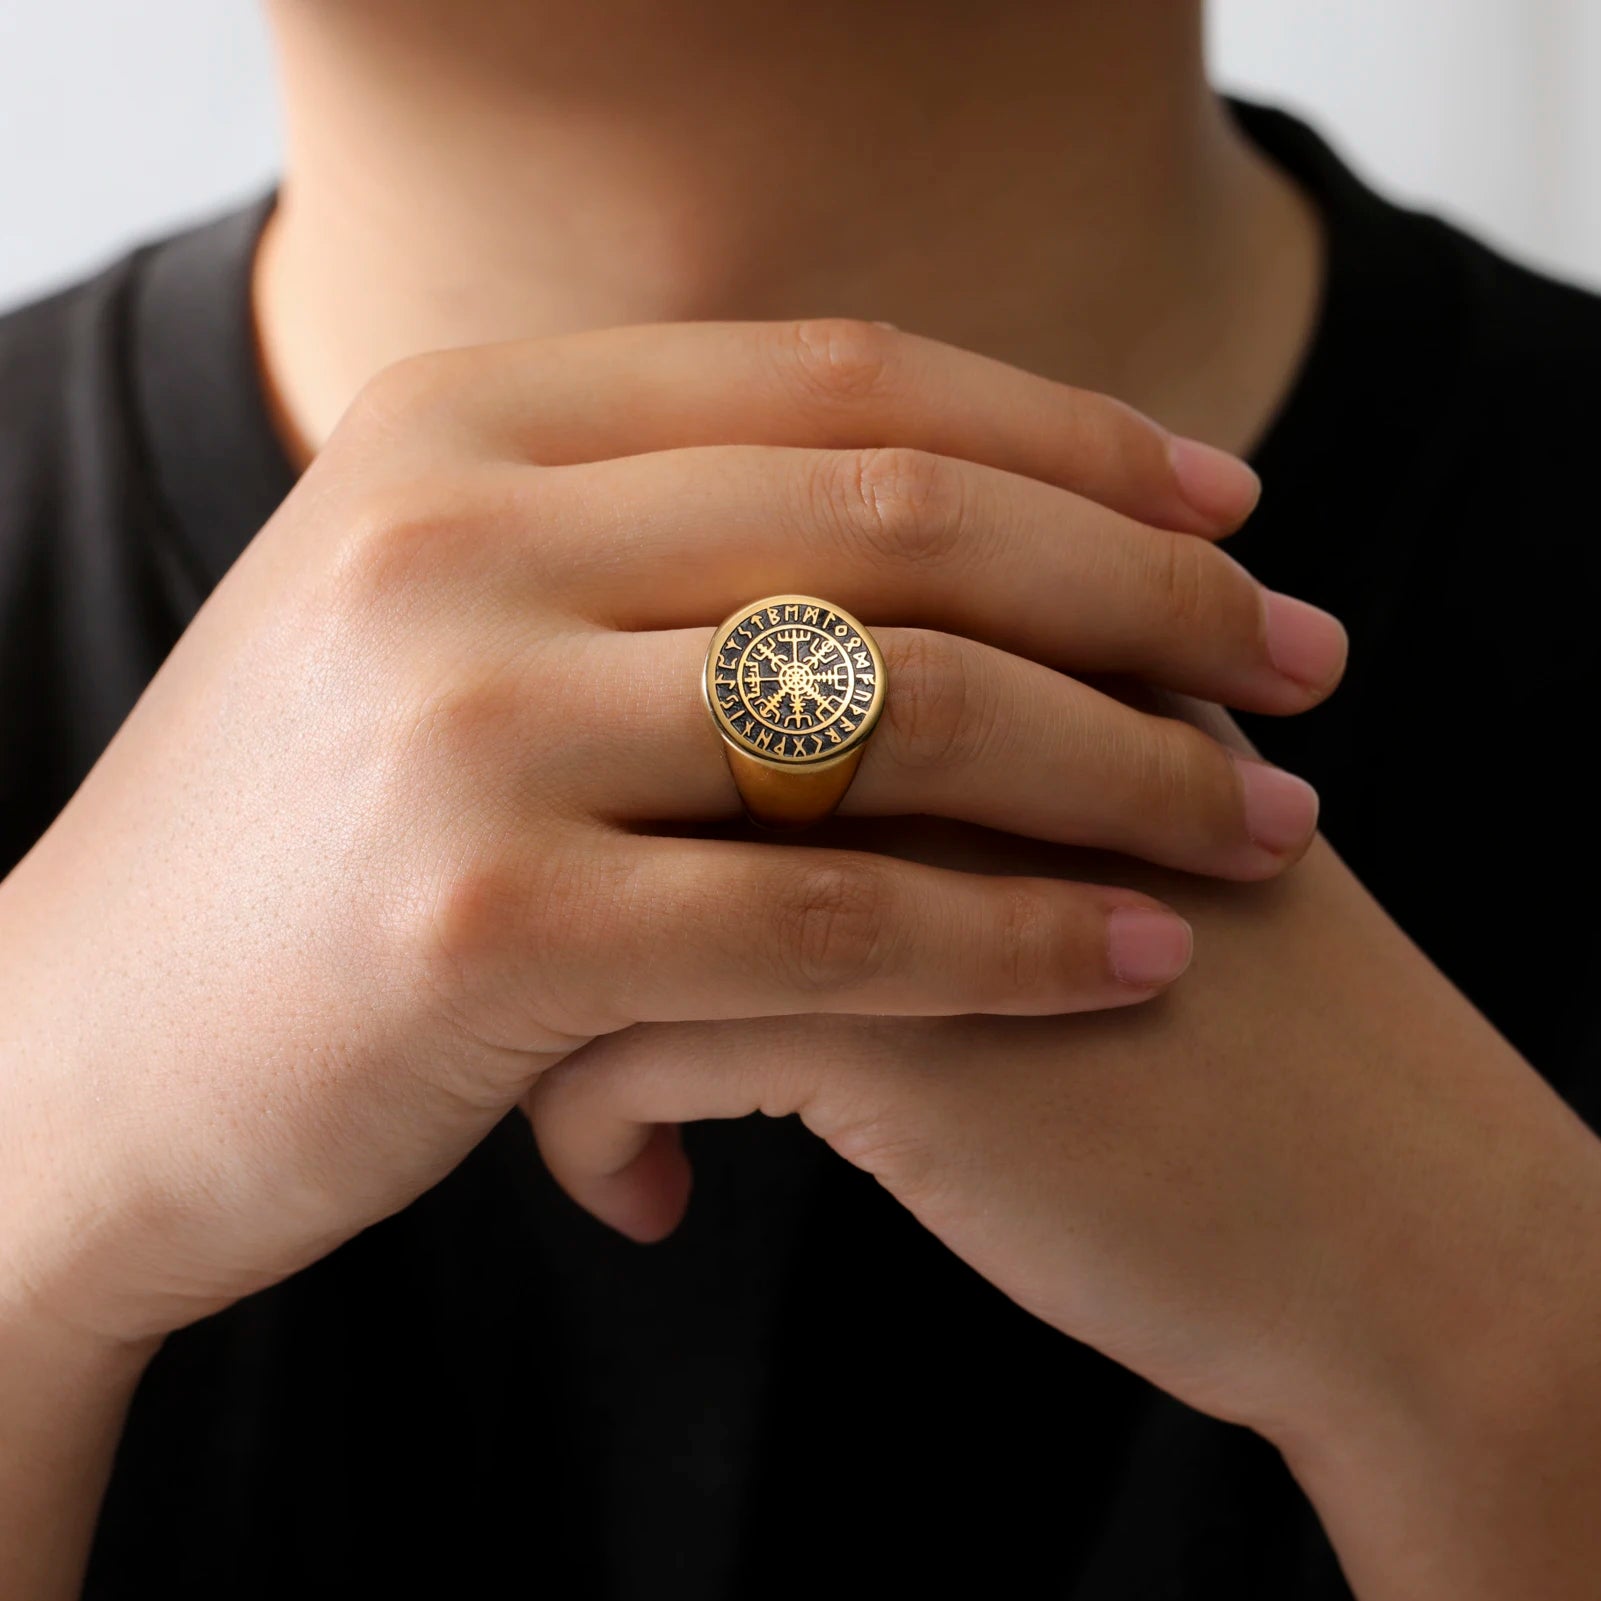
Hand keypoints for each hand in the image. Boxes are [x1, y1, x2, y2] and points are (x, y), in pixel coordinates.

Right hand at [0, 321, 1344, 1351]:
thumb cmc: (292, 850)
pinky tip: (1142, 960)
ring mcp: (459, 722)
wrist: (67, 1061)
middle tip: (1304, 661)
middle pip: (904, 523)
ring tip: (1260, 821)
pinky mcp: (483, 926)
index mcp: (462, 424)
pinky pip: (832, 914)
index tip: (1230, 510)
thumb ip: (645, 536)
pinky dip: (1016, 940)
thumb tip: (932, 507)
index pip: (847, 381)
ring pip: (897, 713)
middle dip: (1150, 592)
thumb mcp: (441, 623)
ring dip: (1123, 768)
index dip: (1076, 433)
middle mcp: (456, 533)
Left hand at [528, 700, 1600, 1598]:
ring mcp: (917, 854)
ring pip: (595, 869)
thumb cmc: (1213, 1005)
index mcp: (986, 622)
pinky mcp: (908, 1031)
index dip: (608, 725)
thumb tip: (725, 712)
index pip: (703, 595)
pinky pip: (632, 1045)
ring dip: (550, 1003)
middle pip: (631, 720)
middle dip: (557, 849)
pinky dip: (602, 1128)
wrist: (1379, 1218)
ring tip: (576, 1084)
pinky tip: (648, 1197)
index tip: (584, 846)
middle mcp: (935, 704)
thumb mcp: (1097, 800)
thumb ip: (944, 708)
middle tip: (550, 949)